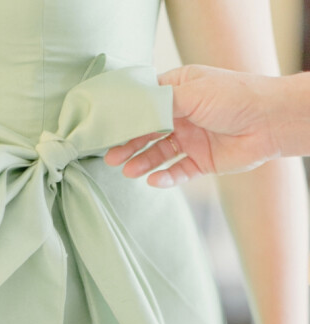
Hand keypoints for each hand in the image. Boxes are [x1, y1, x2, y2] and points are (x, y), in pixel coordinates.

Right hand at [104, 65, 280, 185]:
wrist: (268, 122)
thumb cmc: (234, 97)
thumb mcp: (192, 91)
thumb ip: (161, 103)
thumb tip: (133, 111)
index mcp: (180, 91)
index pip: (146, 103)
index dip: (127, 115)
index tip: (108, 127)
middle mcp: (183, 115)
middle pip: (148, 131)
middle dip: (129, 143)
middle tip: (110, 156)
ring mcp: (192, 139)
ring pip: (160, 153)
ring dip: (143, 162)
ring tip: (128, 171)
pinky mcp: (202, 161)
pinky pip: (179, 171)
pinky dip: (166, 177)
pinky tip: (153, 181)